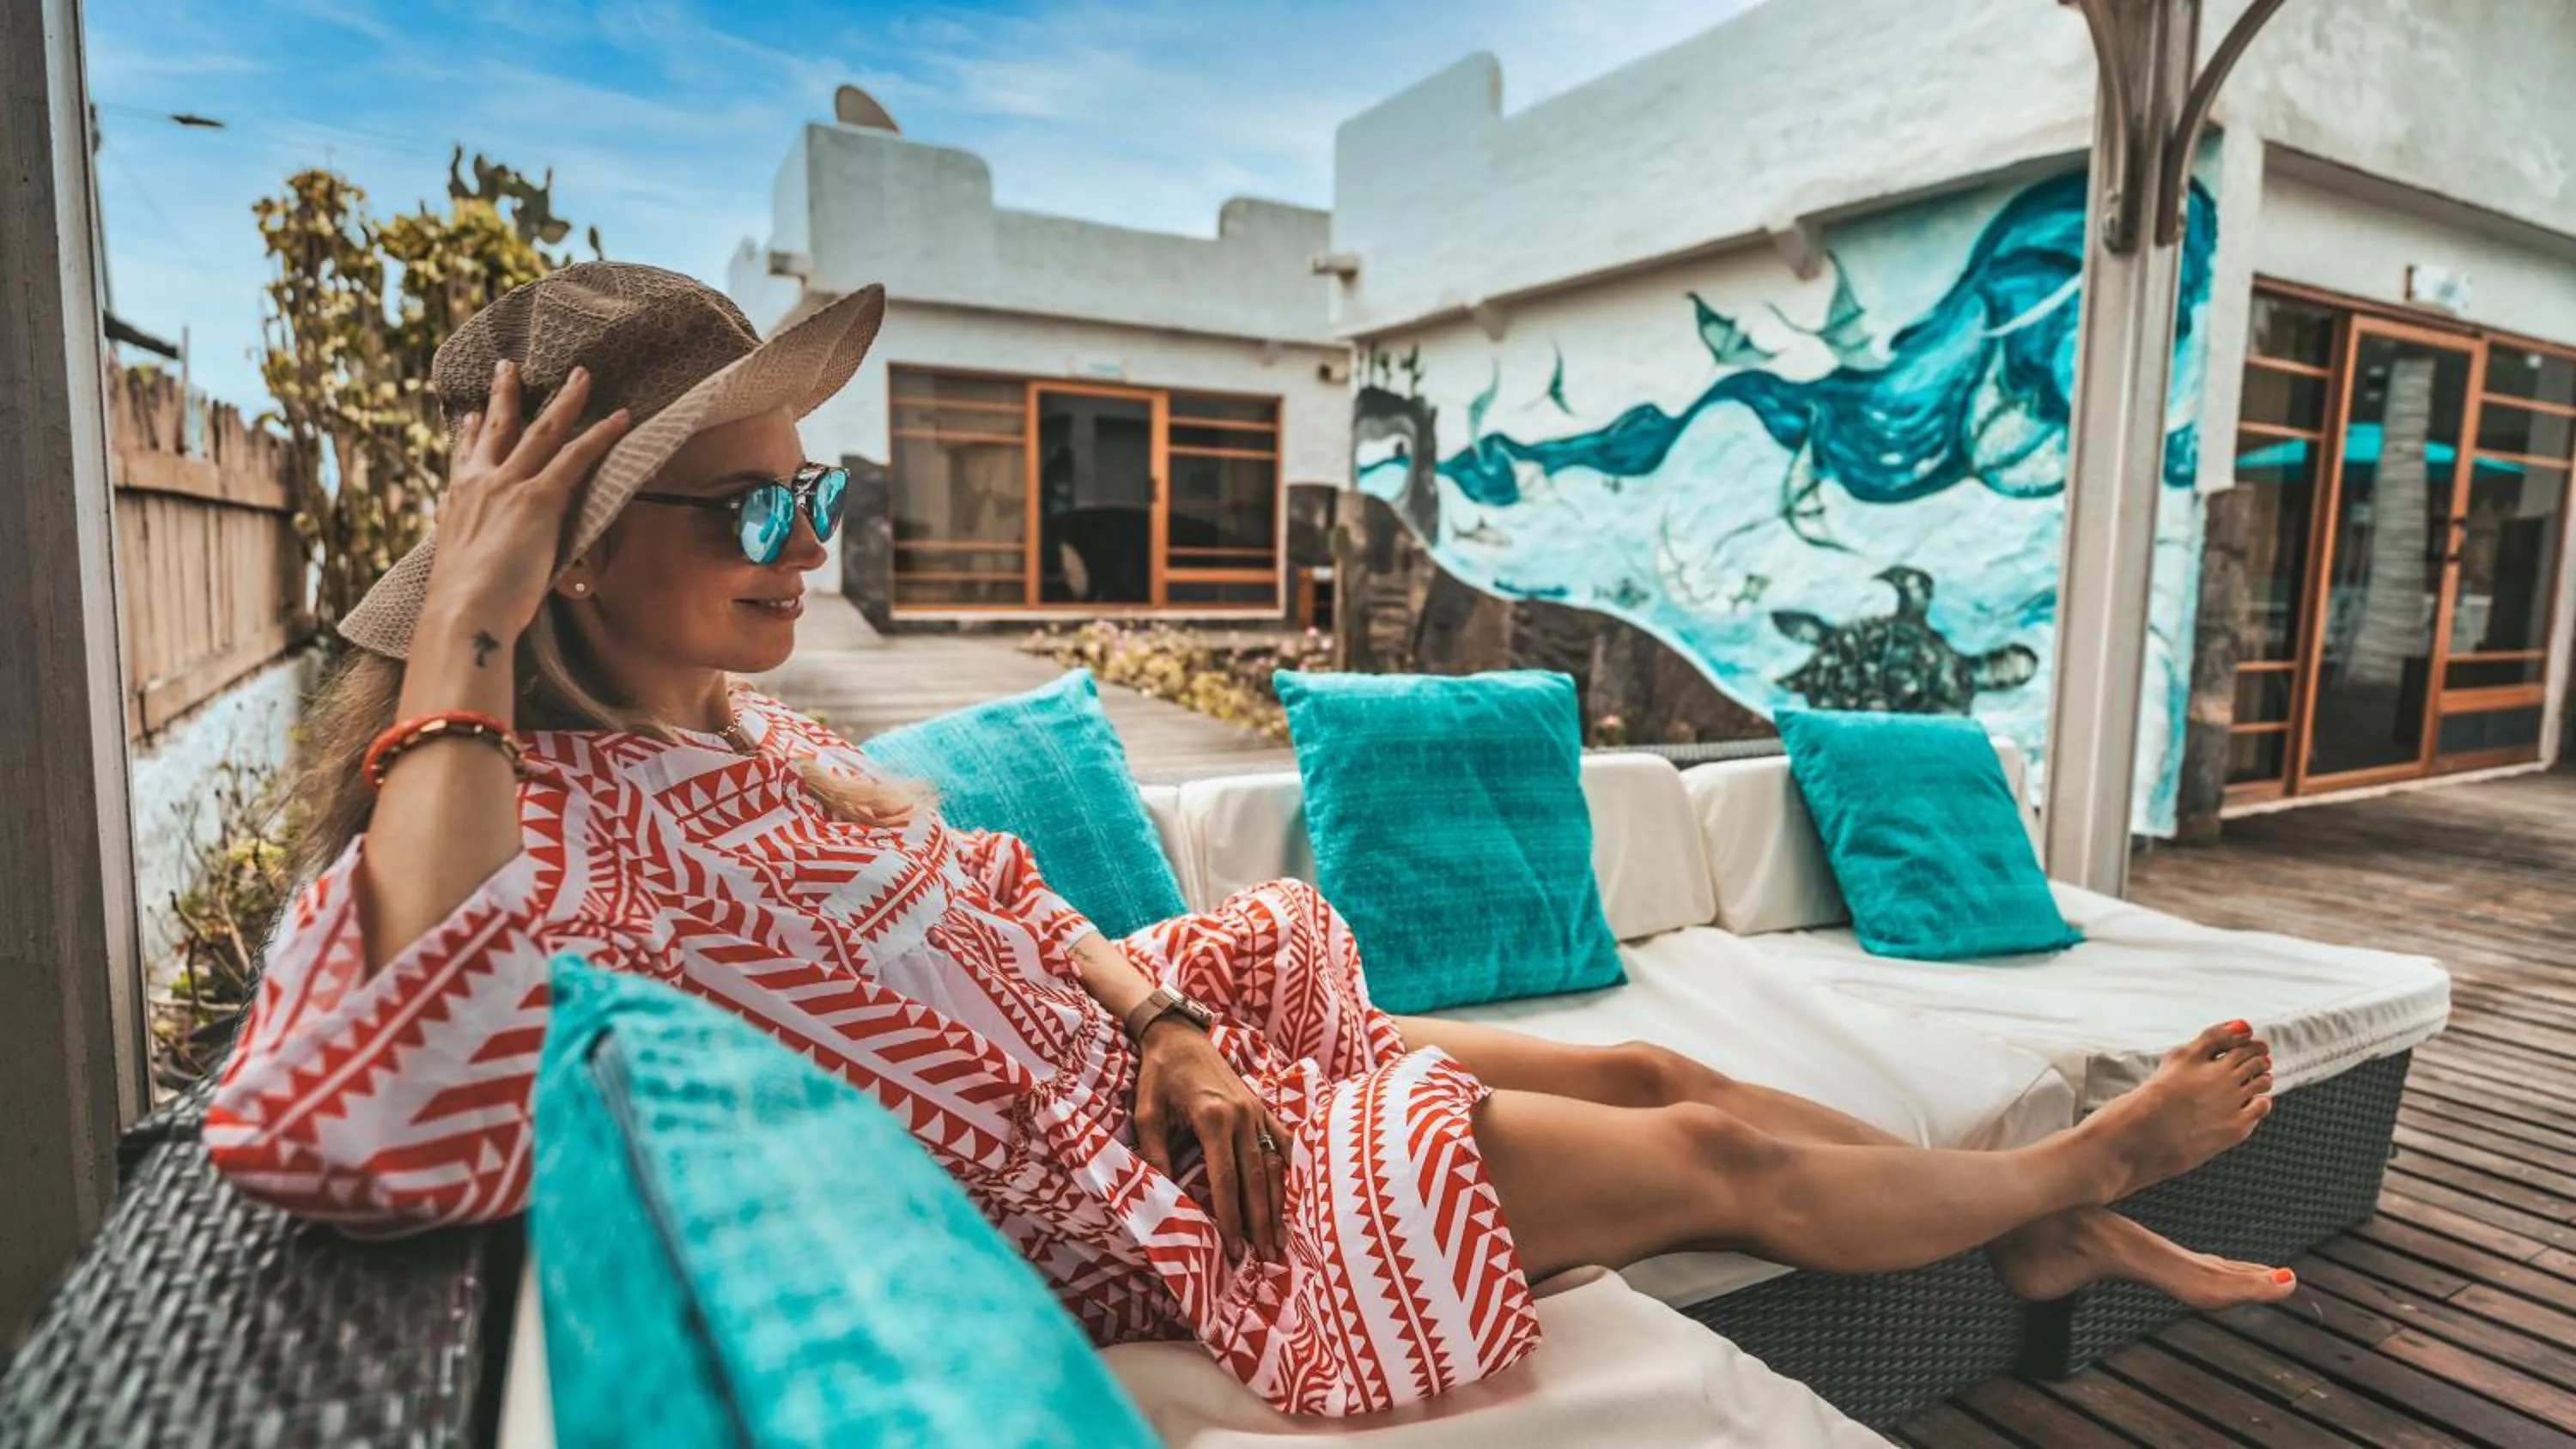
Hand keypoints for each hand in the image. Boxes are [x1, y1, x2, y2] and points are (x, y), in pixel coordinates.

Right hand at [420, 360, 630, 642]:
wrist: (465, 612)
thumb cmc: (465, 607)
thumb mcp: (461, 570)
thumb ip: (475, 556)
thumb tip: (484, 565)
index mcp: (455, 503)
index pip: (463, 458)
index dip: (470, 433)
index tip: (472, 414)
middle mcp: (478, 483)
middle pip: (498, 428)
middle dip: (505, 394)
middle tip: (508, 367)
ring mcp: (509, 485)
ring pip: (543, 430)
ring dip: (566, 400)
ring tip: (581, 375)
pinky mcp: (539, 497)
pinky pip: (577, 456)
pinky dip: (601, 434)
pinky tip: (621, 417)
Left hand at [1131, 1022, 1291, 1263]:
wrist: (1179, 1035)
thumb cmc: (1158, 1075)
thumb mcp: (1146, 1113)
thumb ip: (1155, 1153)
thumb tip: (1163, 1194)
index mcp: (1213, 1118)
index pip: (1226, 1179)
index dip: (1231, 1216)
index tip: (1234, 1248)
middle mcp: (1242, 1115)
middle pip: (1257, 1178)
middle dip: (1261, 1220)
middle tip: (1266, 1257)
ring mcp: (1257, 1110)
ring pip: (1274, 1164)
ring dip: (1279, 1203)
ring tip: (1280, 1238)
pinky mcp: (1262, 1106)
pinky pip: (1283, 1142)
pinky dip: (1291, 1170)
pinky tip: (1295, 1196)